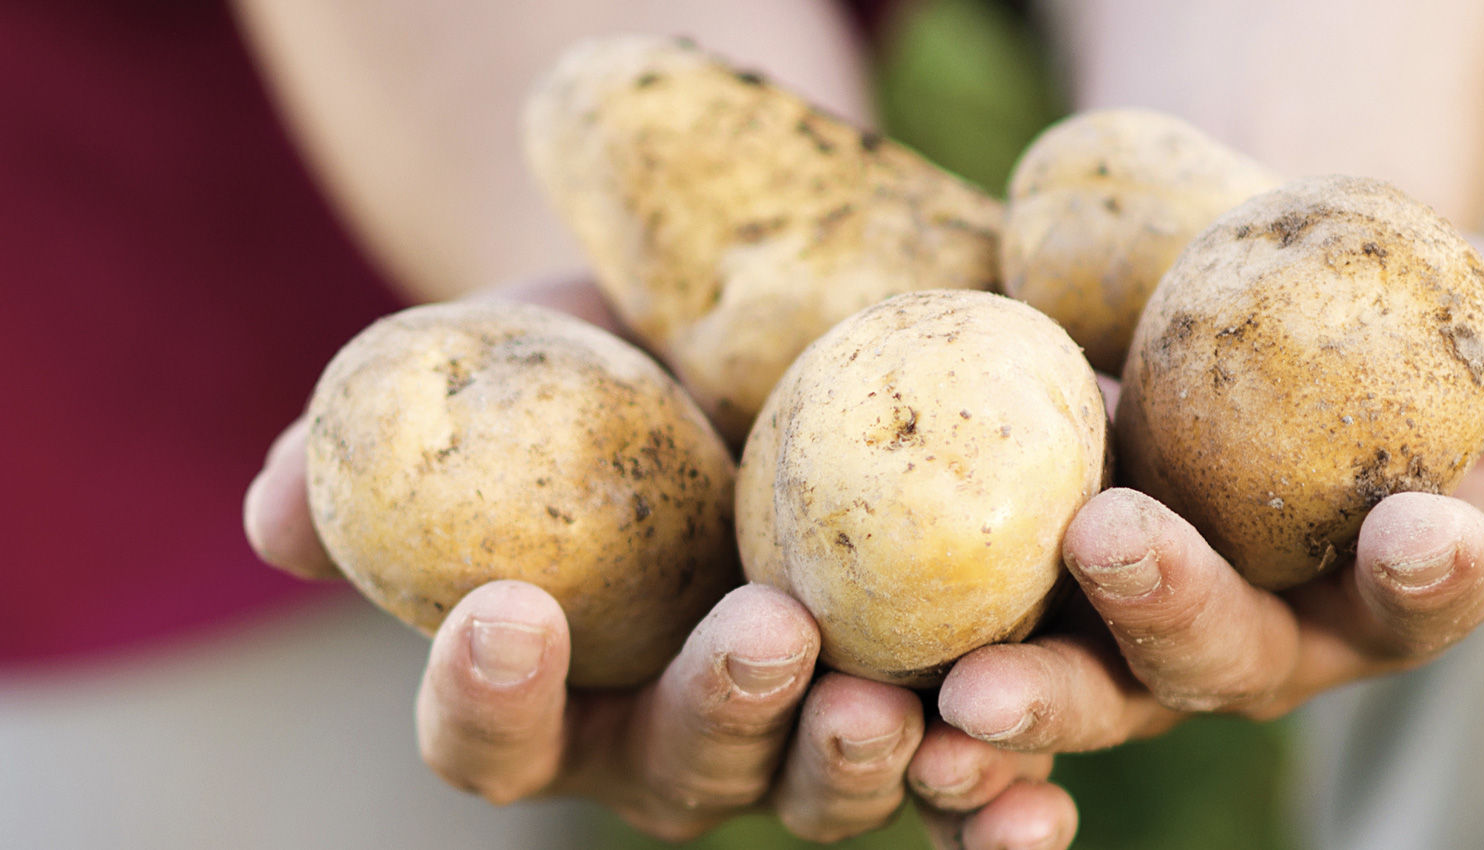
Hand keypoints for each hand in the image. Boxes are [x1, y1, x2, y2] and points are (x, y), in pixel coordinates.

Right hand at [241, 276, 1053, 844]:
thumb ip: (375, 449)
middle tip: (758, 640)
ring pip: (826, 793)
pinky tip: (1035, 812)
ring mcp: (808, 733)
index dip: (487, 698)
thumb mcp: (488, 375)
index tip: (507, 607)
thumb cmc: (586, 362)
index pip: (494, 740)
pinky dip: (997, 811)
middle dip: (718, 720)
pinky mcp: (931, 700)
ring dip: (858, 767)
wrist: (736, 326)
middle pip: (685, 779)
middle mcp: (683, 741)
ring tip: (895, 709)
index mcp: (560, 695)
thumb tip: (270, 510)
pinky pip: (966, 782)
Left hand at [918, 243, 1483, 845]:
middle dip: (1175, 616)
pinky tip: (876, 692)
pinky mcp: (1039, 606)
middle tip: (1115, 545)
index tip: (1419, 529)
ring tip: (969, 691)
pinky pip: (989, 662)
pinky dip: (937, 695)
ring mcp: (1140, 635)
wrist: (1251, 293)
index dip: (1431, 577)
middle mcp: (1264, 635)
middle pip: (1226, 660)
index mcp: (1385, 586)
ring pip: (1094, 693)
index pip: (1423, 597)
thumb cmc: (1392, 311)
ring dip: (1034, 699)